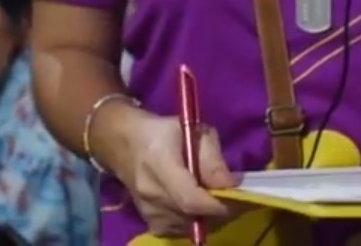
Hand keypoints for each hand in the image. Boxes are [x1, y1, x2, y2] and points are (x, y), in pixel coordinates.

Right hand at [103, 108, 236, 236]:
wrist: (123, 142)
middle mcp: (150, 193)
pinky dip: (194, 221)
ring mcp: (148, 212)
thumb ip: (211, 157)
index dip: (217, 204)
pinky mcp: (151, 222)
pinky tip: (194, 205)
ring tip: (211, 196)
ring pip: (191, 226)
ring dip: (208, 216)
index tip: (237, 196)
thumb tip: (231, 185)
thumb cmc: (161, 131)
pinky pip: (181, 230)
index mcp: (159, 163)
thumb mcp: (191, 129)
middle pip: (193, 216)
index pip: (190, 199)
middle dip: (219, 209)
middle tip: (231, 195)